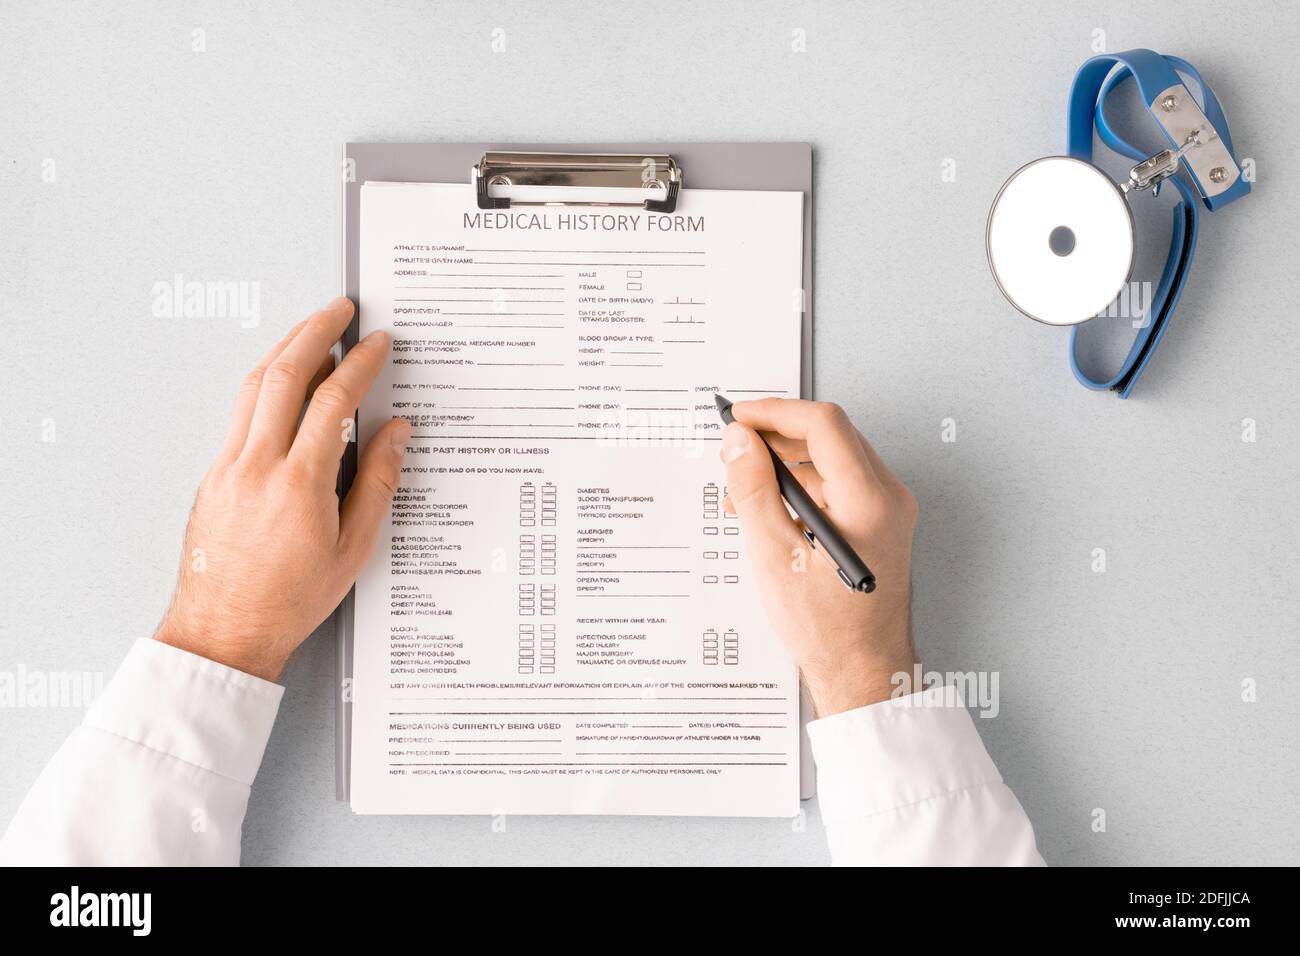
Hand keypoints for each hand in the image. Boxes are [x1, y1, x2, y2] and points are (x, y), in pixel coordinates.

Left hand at [153, 297, 408, 680]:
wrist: (223, 631)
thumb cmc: (289, 601)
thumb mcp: (353, 550)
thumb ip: (378, 484)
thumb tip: (396, 434)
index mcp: (299, 484)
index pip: (333, 402)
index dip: (360, 365)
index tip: (379, 343)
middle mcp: (257, 466)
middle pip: (285, 375)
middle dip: (316, 332)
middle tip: (341, 309)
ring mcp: (228, 466)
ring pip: (254, 386)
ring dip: (285, 349)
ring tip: (312, 330)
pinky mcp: (213, 475)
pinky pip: (239, 412)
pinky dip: (265, 382)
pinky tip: (282, 381)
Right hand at [721, 399, 917, 716]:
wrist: (864, 672)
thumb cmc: (827, 628)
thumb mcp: (774, 555)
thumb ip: (754, 490)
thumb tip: (739, 442)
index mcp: (869, 500)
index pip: (824, 425)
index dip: (775, 413)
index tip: (739, 418)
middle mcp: (888, 497)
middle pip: (831, 436)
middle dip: (777, 436)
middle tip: (734, 448)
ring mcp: (887, 510)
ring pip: (832, 459)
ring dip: (786, 463)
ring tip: (742, 487)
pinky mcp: (878, 524)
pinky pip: (837, 486)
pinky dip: (801, 487)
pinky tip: (767, 508)